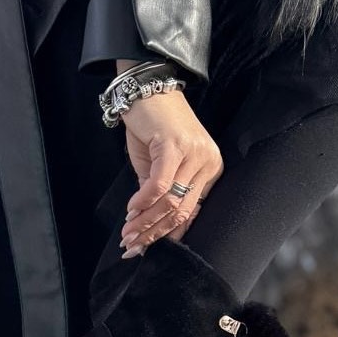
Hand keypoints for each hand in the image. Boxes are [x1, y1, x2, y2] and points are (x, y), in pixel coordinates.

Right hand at [114, 63, 222, 258]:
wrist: (148, 88)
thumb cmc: (154, 127)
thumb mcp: (158, 167)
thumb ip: (159, 196)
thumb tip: (148, 229)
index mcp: (210, 171)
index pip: (191, 214)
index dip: (166, 236)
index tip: (144, 248)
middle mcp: (208, 163)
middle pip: (181, 212)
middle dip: (153, 233)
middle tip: (131, 244)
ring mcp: (195, 155)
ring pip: (171, 202)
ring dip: (145, 221)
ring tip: (127, 232)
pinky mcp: (176, 147)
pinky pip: (160, 185)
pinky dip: (143, 201)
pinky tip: (130, 209)